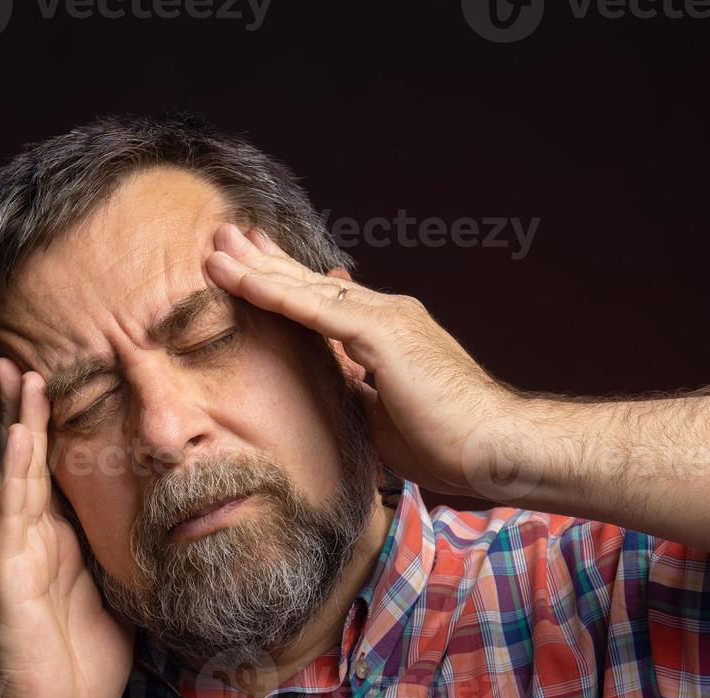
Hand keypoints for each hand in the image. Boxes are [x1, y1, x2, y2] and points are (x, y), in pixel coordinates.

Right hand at [0, 359, 135, 697]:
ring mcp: (18, 551)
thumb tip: (178, 540)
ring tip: (20, 375)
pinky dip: (15, 470)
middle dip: (28, 409)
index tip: (62, 381)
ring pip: (17, 473)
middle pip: (30, 458)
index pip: (58, 471)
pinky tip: (18, 434)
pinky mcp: (9, 572)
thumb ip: (133, 564)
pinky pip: (12, 513)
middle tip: (20, 358)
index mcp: (62, 542)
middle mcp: (35, 537)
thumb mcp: (121, 601)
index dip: (56, 427)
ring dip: (19, 422)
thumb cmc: (81, 667)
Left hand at [204, 222, 533, 499]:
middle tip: (225, 237)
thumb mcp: (385, 418)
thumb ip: (359, 394)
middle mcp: (387, 314)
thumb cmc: (449, 442)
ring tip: (216, 246)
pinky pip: (313, 309)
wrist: (492, 448)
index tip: (254, 266)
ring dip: (257, 266)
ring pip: (306, 288)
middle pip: (311, 283)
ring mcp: (385, 318)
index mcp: (388, 334)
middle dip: (265, 260)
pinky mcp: (381, 332)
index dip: (287, 282)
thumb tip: (338, 387)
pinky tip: (239, 278)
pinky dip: (273, 291)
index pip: (326, 303)